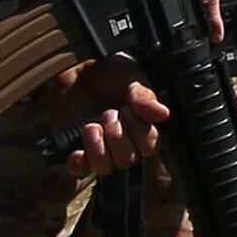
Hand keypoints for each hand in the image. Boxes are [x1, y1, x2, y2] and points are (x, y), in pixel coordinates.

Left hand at [36, 57, 167, 178]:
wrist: (76, 68)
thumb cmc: (109, 71)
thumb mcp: (131, 77)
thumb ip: (145, 96)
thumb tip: (163, 113)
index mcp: (141, 126)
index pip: (150, 147)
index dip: (140, 134)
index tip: (127, 110)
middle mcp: (122, 141)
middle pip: (127, 160)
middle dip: (117, 138)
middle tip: (108, 113)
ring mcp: (98, 147)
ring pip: (105, 168)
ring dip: (99, 150)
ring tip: (91, 126)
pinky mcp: (74, 149)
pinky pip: (78, 169)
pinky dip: (78, 164)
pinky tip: (77, 152)